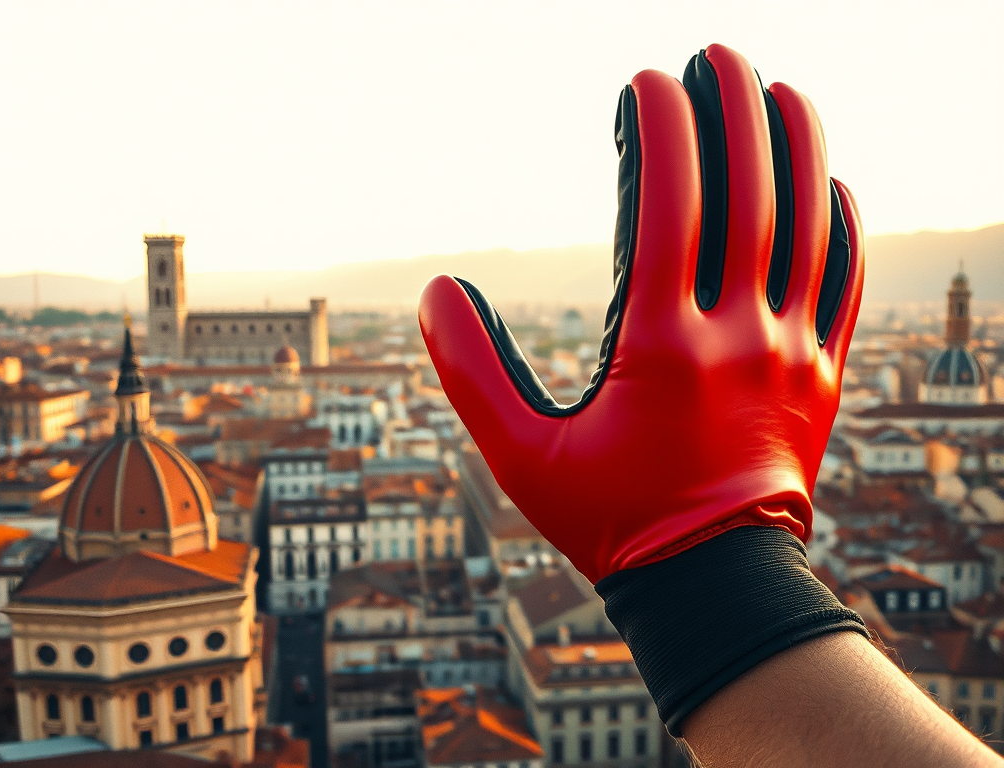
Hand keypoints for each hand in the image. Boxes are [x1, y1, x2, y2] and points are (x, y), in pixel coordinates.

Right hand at [419, 44, 863, 584]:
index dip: (659, 136)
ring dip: (798, 148)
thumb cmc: (612, 518)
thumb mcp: (521, 456)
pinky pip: (844, 281)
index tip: (643, 84)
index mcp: (661, 349)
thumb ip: (471, 371)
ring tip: (778, 89)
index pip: (668, 212)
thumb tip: (435, 290)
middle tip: (714, 56)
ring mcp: (791, 352)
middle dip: (732, 113)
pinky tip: (829, 182)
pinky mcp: (822, 373)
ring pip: (809, 227)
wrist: (712, 582)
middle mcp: (737, 338)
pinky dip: (840, 222)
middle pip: (748, 199)